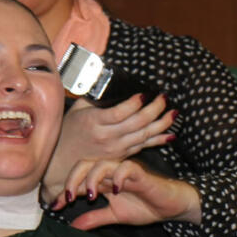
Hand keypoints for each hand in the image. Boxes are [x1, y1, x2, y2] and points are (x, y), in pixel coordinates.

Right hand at [42, 94, 175, 201]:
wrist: (62, 160)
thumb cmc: (70, 129)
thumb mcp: (77, 108)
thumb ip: (94, 95)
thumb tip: (107, 76)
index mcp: (94, 122)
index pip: (118, 113)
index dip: (133, 104)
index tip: (144, 94)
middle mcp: (107, 137)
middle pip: (136, 124)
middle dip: (154, 109)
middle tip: (164, 97)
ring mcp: (116, 149)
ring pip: (144, 136)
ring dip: (162, 124)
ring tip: (174, 113)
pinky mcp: (122, 156)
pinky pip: (143, 147)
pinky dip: (158, 140)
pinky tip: (171, 134)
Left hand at [52, 159, 201, 227]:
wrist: (171, 207)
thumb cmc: (146, 206)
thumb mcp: (115, 216)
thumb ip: (94, 219)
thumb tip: (73, 228)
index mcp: (103, 180)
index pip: (78, 179)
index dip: (64, 191)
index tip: (55, 206)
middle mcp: (111, 172)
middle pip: (84, 164)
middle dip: (72, 179)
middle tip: (68, 197)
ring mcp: (125, 171)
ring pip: (102, 163)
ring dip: (92, 178)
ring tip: (91, 195)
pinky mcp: (140, 173)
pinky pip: (126, 167)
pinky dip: (118, 176)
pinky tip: (116, 190)